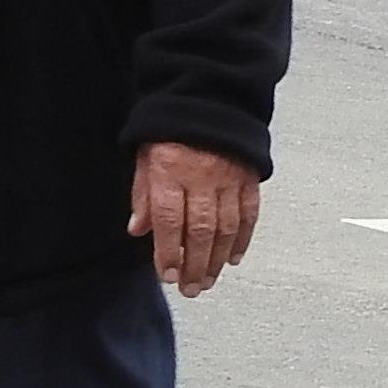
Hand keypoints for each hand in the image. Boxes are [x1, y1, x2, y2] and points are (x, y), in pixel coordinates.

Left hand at [126, 140, 261, 295]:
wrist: (210, 99)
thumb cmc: (172, 130)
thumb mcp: (145, 157)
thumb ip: (143, 194)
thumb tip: (138, 229)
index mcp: (170, 172)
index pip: (169, 220)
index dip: (169, 252)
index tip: (168, 276)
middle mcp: (201, 177)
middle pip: (200, 230)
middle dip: (196, 265)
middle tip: (191, 289)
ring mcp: (228, 178)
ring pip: (226, 227)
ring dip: (218, 259)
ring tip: (209, 280)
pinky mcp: (248, 177)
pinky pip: (248, 213)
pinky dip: (243, 238)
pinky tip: (234, 257)